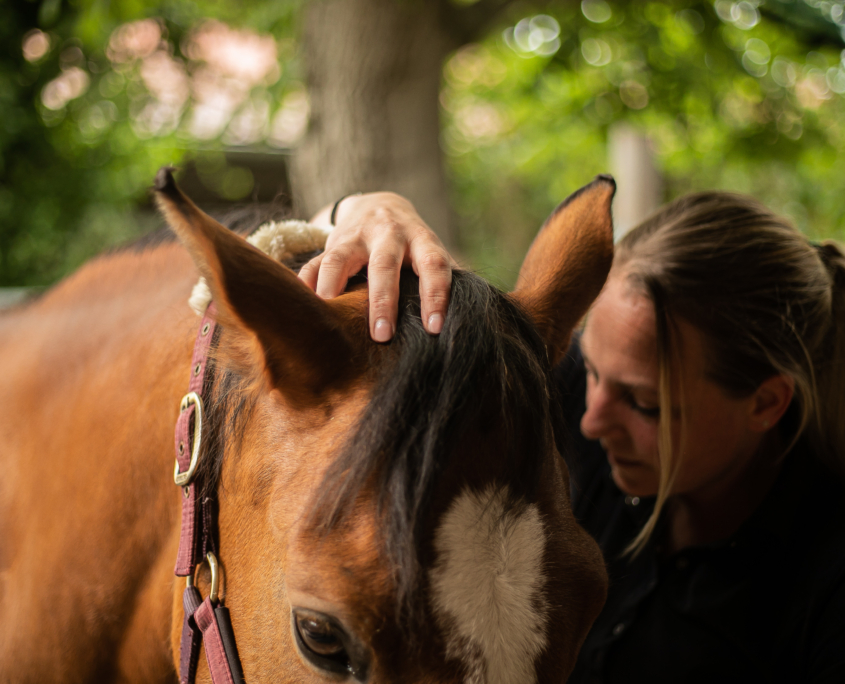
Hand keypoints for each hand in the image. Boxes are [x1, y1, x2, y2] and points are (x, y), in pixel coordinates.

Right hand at [300, 192, 454, 342]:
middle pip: (385, 265)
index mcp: (421, 238)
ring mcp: (356, 235)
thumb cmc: (413, 244)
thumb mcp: (430, 251)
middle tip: (382, 336)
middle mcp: (389, 232)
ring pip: (341, 259)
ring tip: (331, 318)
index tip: (433, 327)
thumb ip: (442, 279)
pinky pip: (315, 262)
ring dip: (334, 288)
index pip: (433, 265)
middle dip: (383, 301)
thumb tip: (468, 321)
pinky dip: (307, 282)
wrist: (379, 203)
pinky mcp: (331, 241)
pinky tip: (303, 303)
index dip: (436, 295)